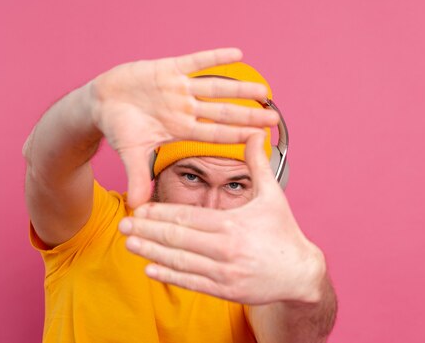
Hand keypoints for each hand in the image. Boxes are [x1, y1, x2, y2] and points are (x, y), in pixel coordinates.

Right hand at [91, 48, 278, 206]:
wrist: (102, 102)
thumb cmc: (119, 127)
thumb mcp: (130, 153)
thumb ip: (137, 177)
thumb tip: (136, 208)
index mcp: (179, 128)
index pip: (214, 134)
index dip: (237, 136)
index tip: (259, 139)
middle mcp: (184, 108)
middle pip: (222, 112)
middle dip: (248, 115)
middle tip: (274, 118)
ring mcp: (179, 88)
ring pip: (215, 87)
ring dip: (239, 89)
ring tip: (263, 91)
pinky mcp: (168, 68)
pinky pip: (196, 61)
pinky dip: (215, 56)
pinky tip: (237, 54)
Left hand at [118, 133, 325, 304]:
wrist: (301, 273)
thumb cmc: (284, 231)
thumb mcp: (272, 195)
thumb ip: (257, 164)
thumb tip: (254, 133)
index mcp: (232, 224)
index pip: (187, 218)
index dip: (160, 214)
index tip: (139, 209)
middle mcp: (225, 249)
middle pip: (177, 239)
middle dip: (146, 232)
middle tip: (123, 225)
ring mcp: (224, 273)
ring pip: (179, 261)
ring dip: (151, 253)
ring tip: (129, 244)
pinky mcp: (225, 291)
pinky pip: (191, 283)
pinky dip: (168, 276)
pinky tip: (150, 270)